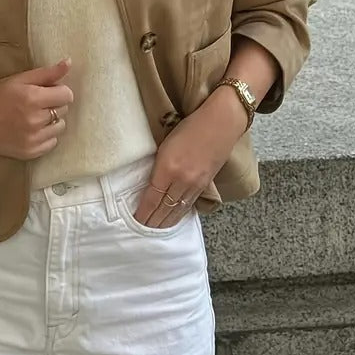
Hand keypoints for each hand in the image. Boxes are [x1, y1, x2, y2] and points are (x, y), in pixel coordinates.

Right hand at [0, 58, 73, 159]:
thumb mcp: (21, 79)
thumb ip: (47, 73)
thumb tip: (69, 63)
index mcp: (33, 98)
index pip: (67, 95)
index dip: (60, 91)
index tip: (49, 92)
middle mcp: (35, 120)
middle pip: (63, 110)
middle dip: (54, 105)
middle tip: (37, 103)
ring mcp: (32, 139)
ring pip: (60, 127)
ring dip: (52, 121)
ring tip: (35, 117)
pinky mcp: (29, 152)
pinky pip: (52, 143)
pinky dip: (46, 136)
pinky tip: (32, 130)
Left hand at [133, 87, 248, 228]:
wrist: (220, 123)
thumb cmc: (190, 127)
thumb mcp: (165, 144)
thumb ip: (157, 166)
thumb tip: (150, 183)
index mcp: (167, 168)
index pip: (152, 198)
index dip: (143, 213)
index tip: (134, 220)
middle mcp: (181, 180)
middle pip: (164, 208)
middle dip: (152, 222)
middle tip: (141, 231)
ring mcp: (195, 184)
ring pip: (177, 210)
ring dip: (165, 222)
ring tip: (155, 230)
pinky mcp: (205, 184)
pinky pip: (190, 205)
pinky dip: (180, 214)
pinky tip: (174, 219)